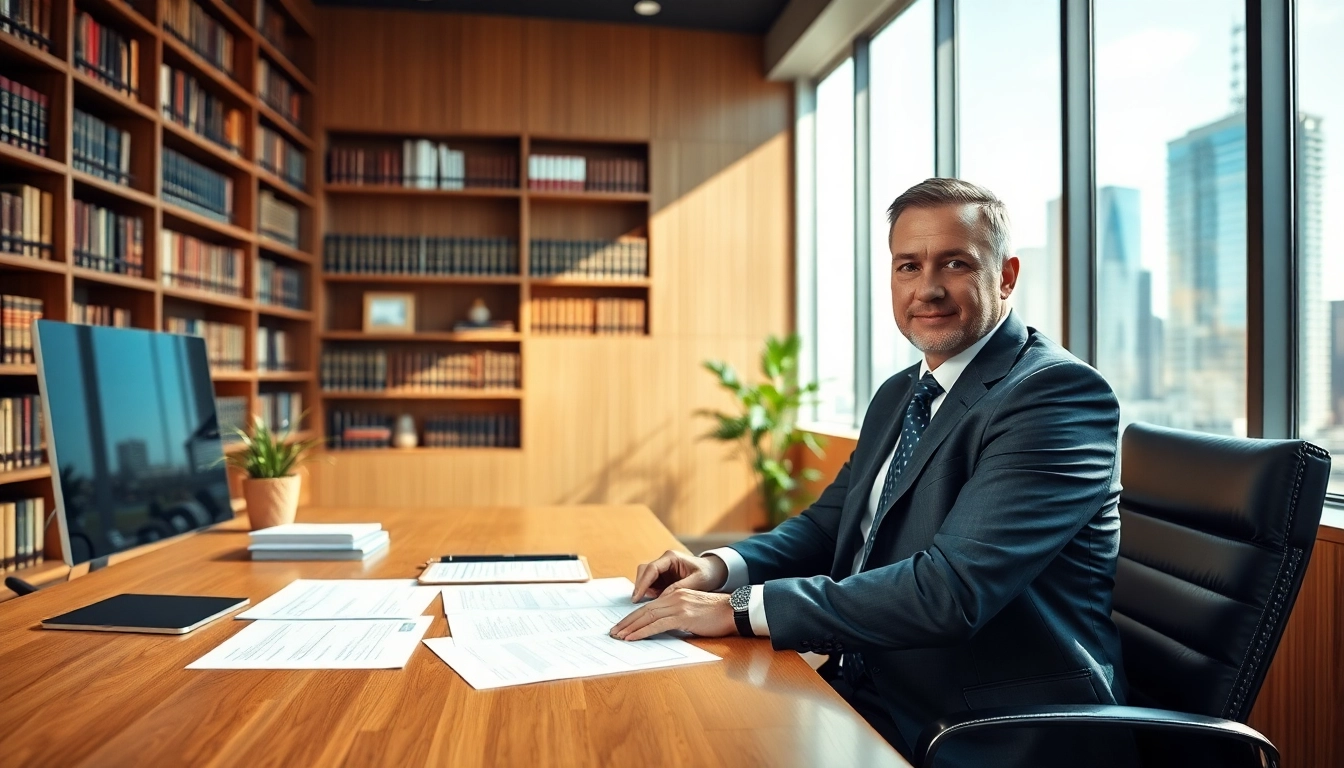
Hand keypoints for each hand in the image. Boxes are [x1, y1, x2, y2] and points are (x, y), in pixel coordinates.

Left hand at [609, 588, 734, 640]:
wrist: (734, 611)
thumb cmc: (717, 615)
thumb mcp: (693, 613)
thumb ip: (678, 616)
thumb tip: (664, 628)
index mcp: (676, 595)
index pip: (649, 606)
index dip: (633, 616)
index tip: (622, 626)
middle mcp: (674, 597)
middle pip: (644, 610)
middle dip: (627, 622)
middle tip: (614, 632)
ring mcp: (678, 605)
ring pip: (647, 616)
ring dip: (630, 627)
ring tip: (618, 636)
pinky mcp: (682, 616)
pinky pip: (657, 625)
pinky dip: (642, 632)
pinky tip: (632, 638)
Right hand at [630, 550, 728, 601]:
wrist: (715, 572)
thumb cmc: (708, 574)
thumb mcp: (697, 582)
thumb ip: (680, 588)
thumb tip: (662, 598)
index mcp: (671, 557)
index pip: (651, 569)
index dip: (642, 583)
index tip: (637, 597)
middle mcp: (664, 561)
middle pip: (644, 572)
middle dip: (640, 587)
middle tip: (638, 602)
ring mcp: (663, 569)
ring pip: (645, 578)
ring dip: (645, 591)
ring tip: (652, 603)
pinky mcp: (663, 577)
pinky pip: (651, 584)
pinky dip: (651, 593)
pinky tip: (657, 601)